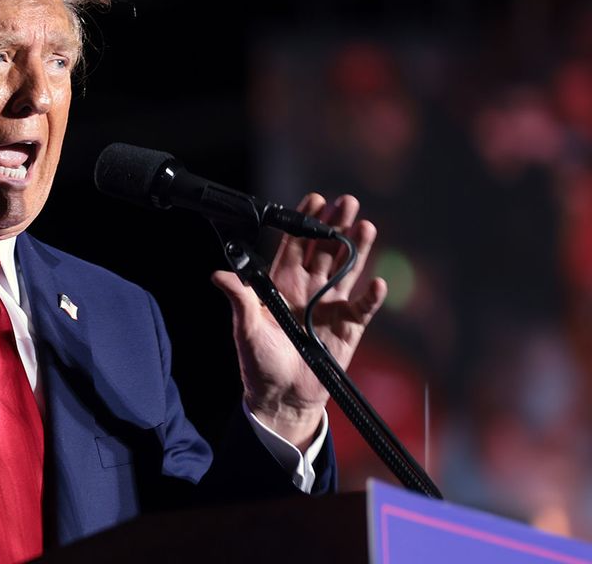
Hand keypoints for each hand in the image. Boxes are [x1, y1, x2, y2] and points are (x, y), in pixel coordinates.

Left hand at [210, 193, 386, 450]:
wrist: (281, 397)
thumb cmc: (259, 362)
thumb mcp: (245, 328)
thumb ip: (239, 299)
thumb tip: (218, 274)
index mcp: (282, 283)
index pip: (295, 244)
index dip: (304, 221)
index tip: (315, 199)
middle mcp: (308, 288)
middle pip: (325, 250)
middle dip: (335, 225)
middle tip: (347, 202)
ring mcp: (330, 305)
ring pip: (347, 270)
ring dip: (357, 250)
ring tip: (366, 226)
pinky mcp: (348, 327)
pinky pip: (362, 308)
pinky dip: (371, 297)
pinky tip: (378, 283)